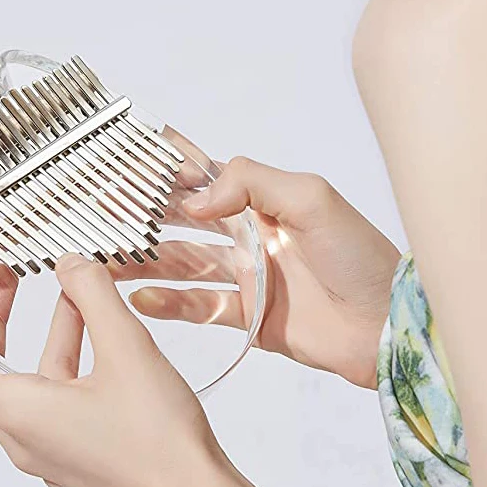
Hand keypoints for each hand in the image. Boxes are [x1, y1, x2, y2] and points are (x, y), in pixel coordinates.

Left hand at [0, 254, 225, 486]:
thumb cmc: (157, 438)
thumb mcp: (127, 349)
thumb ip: (95, 297)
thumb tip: (72, 265)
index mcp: (21, 413)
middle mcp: (25, 438)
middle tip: (6, 282)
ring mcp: (51, 450)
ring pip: (29, 383)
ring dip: (45, 336)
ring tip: (75, 296)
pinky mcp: (77, 454)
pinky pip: (55, 401)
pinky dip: (67, 362)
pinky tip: (101, 339)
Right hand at [129, 157, 399, 388]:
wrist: (384, 324)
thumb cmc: (360, 256)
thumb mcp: (312, 198)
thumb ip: (252, 183)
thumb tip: (196, 199)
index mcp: (266, 201)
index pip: (208, 176)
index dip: (171, 169)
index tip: (131, 162)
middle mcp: (251, 236)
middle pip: (185, 221)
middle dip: (145, 214)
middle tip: (102, 211)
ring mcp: (248, 277)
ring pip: (183, 263)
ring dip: (145, 260)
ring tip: (106, 258)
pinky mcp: (248, 316)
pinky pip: (198, 306)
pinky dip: (168, 303)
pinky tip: (140, 298)